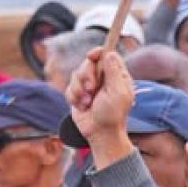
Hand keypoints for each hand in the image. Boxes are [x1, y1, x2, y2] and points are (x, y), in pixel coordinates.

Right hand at [67, 48, 133, 163]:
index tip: (92, 56)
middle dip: (87, 75)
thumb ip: (113, 72)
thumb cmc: (112, 115)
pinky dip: (74, 97)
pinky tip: (82, 107)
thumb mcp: (118, 92)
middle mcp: (103, 79)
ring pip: (76, 74)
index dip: (98, 52)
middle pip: (88, 63)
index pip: (107, 55)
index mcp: (117, 76)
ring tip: (88, 102)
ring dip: (80, 89)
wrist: (100, 134)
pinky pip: (69, 88)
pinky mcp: (79, 94)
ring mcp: (90, 86)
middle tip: (92, 89)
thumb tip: (109, 53)